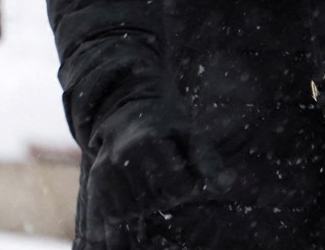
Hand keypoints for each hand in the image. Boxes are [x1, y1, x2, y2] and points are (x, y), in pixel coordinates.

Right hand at [85, 102, 216, 226]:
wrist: (128, 110)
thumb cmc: (166, 124)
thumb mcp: (190, 134)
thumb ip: (207, 160)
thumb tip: (227, 183)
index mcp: (150, 142)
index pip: (177, 188)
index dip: (187, 187)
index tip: (185, 175)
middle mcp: (124, 155)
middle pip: (155, 201)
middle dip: (166, 196)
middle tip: (166, 179)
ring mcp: (107, 167)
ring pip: (133, 209)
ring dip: (145, 204)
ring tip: (149, 183)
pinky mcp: (97, 178)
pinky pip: (112, 212)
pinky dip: (123, 214)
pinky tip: (129, 204)